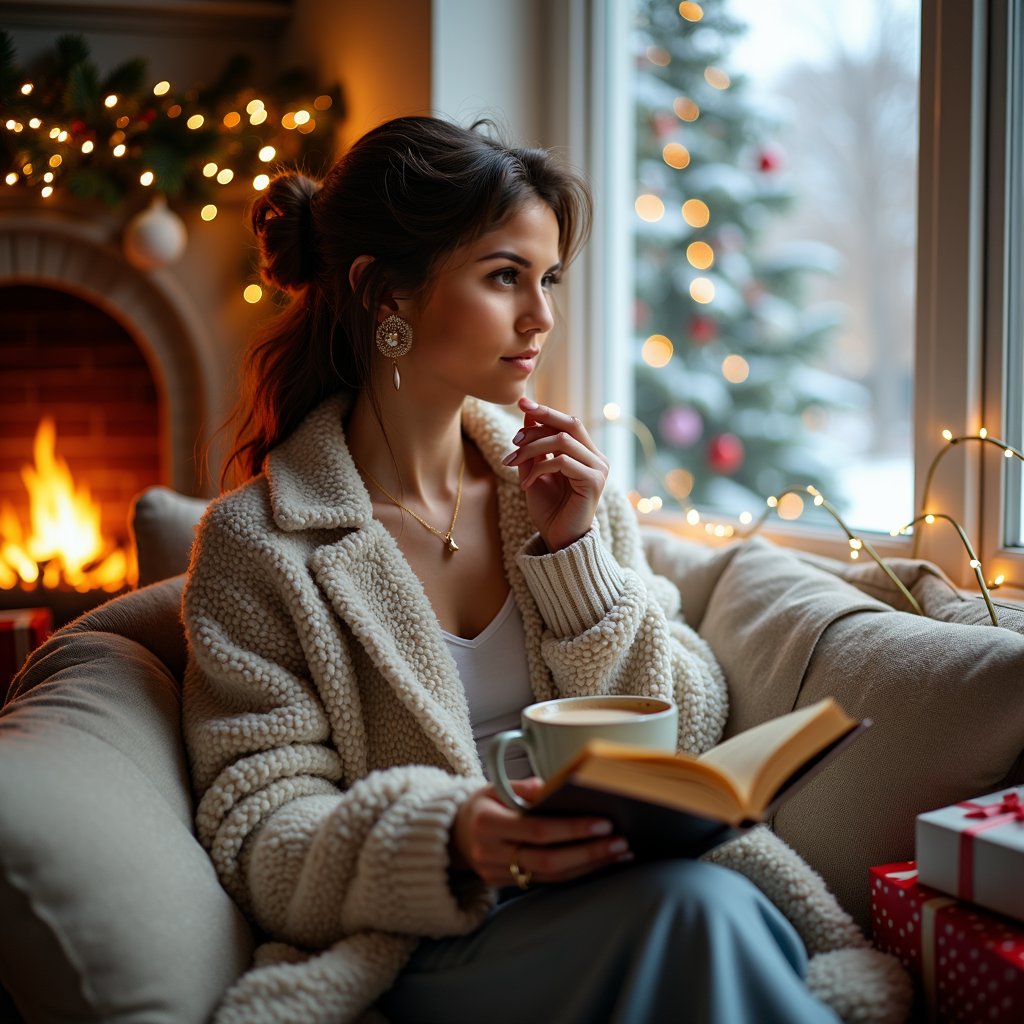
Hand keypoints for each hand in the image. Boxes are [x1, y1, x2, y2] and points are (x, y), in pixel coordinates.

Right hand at [451, 780, 631, 886]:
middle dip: (589, 852)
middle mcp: (490, 854)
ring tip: (619, 853)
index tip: (604, 822)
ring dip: (589, 866)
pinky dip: (577, 873)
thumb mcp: (496, 787)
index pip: (537, 830)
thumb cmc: (482, 804)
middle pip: (548, 859)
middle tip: (621, 842)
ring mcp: (497, 875)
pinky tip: (600, 863)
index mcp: (487, 823)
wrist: (451, 834)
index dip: (572, 829)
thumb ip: (527, 788)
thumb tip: (562, 788)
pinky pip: (547, 882)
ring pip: (552, 876)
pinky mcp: (507, 886)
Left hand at [502, 397, 609, 551]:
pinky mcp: (594, 481)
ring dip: (532, 448)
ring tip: (512, 463)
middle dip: (540, 420)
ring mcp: (598, 469)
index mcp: (586, 454)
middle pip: (570, 423)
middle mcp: (597, 458)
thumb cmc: (549, 509)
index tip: (521, 402)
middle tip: (514, 436)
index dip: (545, 410)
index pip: (567, 422)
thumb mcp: (535, 472)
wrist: (559, 541)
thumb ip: (534, 447)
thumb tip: (528, 416)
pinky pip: (562, 461)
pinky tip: (525, 482)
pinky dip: (539, 467)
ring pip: (563, 440)